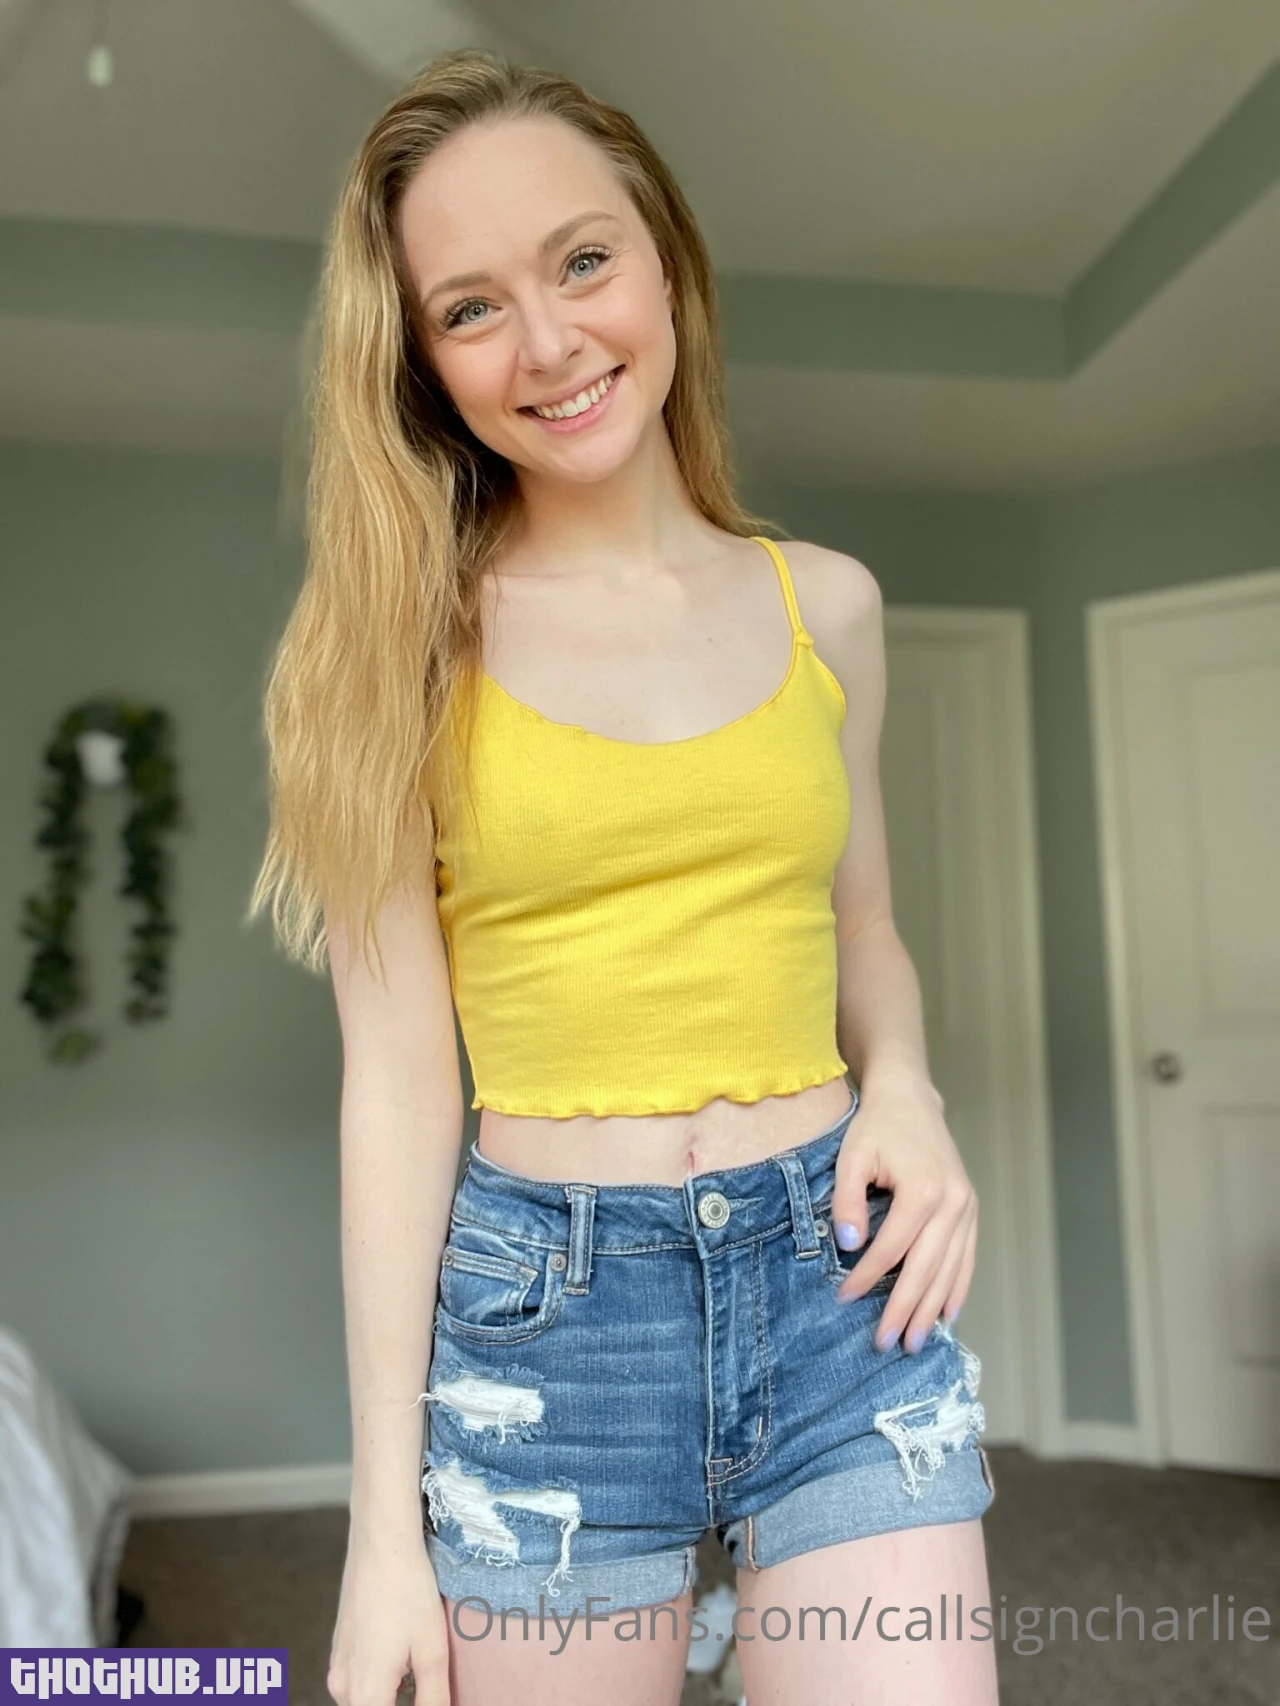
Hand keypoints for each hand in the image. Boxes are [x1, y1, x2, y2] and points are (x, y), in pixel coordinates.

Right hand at [328, 1528, 450, 1705]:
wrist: (381, 1543)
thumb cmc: (408, 1591)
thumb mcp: (432, 1652)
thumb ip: (433, 1700)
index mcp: (365, 1694)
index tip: (428, 1697)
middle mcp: (342, 1687)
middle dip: (401, 1703)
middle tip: (426, 1681)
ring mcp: (337, 1667)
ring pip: (365, 1700)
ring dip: (391, 1697)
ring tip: (417, 1672)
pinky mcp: (338, 1649)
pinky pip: (359, 1681)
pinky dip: (381, 1681)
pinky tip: (403, 1655)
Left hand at [830, 1070, 976, 1353]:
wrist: (911, 1100)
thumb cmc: (877, 1128)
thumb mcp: (851, 1157)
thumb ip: (848, 1201)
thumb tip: (850, 1246)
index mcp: (923, 1190)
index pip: (893, 1248)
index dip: (868, 1277)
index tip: (845, 1298)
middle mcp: (953, 1203)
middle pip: (927, 1268)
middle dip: (904, 1308)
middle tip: (886, 1342)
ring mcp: (967, 1208)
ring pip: (951, 1269)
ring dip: (932, 1308)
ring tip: (915, 1341)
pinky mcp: (970, 1210)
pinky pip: (967, 1257)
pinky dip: (958, 1288)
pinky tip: (948, 1314)